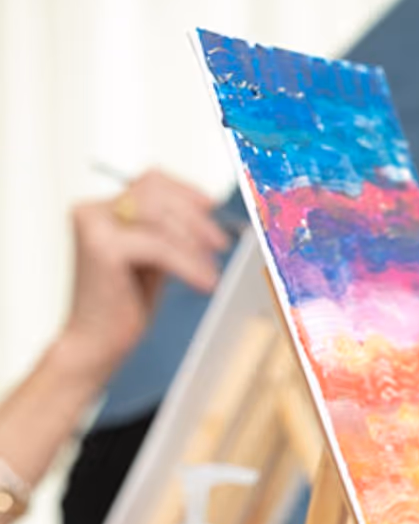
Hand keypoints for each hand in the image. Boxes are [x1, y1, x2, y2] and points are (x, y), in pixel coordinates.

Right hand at [57, 170, 228, 377]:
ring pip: (161, 218)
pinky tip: (204, 283)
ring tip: (211, 270)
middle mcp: (91, 211)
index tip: (213, 208)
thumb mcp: (151, 258)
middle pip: (157, 192)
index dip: (186, 191)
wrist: (96, 343)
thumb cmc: (124, 304)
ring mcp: (93, 227)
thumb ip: (167, 232)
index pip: (150, 180)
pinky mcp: (102, 248)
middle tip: (221, 244)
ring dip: (194, 243)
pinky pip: (161, 247)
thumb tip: (206, 209)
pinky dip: (189, 264)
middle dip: (195, 218)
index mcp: (100, 209)